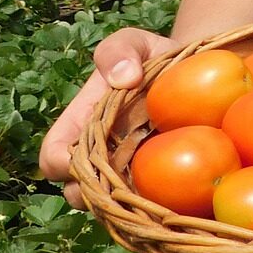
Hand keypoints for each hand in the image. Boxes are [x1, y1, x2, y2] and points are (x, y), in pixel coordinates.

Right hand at [39, 25, 179, 207]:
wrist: (199, 75)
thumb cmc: (157, 58)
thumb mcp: (136, 43)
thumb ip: (118, 50)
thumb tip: (123, 79)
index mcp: (82, 126)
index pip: (53, 157)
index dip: (60, 164)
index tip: (82, 159)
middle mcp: (98, 157)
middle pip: (78, 193)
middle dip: (93, 195)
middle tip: (123, 184)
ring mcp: (127, 174)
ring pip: (112, 208)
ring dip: (124, 206)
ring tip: (150, 194)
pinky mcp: (157, 186)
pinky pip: (148, 209)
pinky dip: (157, 209)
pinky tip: (176, 200)